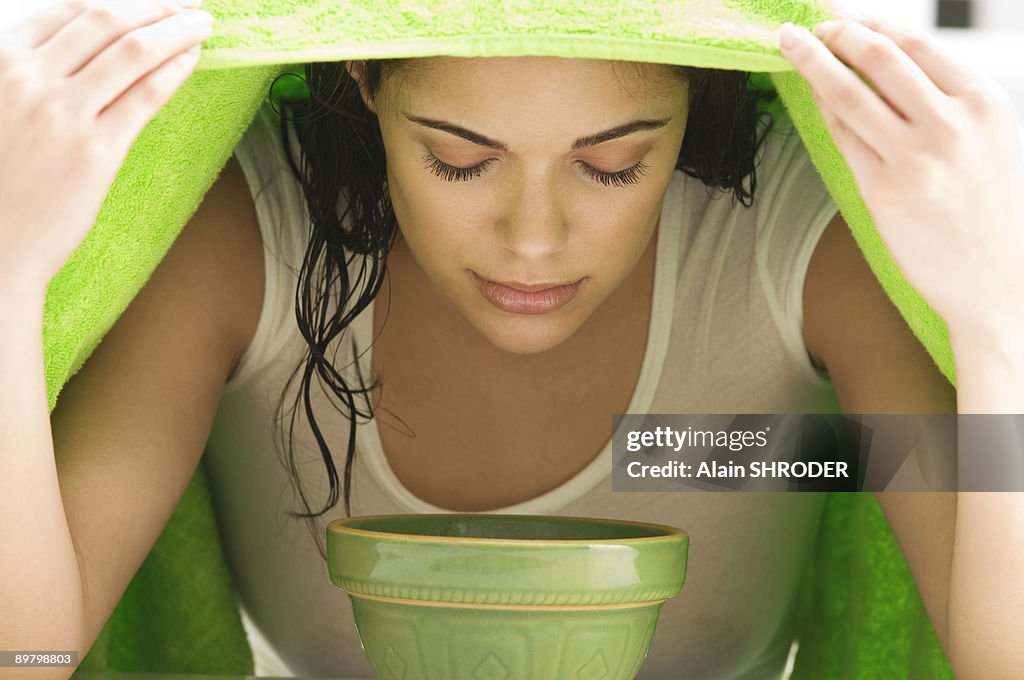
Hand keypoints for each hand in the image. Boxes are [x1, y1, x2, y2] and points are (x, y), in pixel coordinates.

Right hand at [0, 0, 212, 299]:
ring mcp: (63, 114)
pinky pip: (145, 95)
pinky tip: (193, 58)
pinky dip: (175, 69)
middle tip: (187, 4)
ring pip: (132, 51)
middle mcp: (28, 79)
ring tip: (201, 23)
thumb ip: (27, 73)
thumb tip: (73, 51)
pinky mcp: (96, 151)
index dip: (116, 1)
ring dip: (175, 29)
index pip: (66, 11)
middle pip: (104, 20)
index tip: (146, 3)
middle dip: (155, 6)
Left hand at [779, 17, 1023, 344]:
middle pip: (878, 57)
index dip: (872, 24)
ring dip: (813, 61)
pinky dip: (822, 108)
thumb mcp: (988, 138)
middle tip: (812, 28)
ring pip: (849, 93)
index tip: (848, 18)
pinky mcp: (884, 190)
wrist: (997, 278)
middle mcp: (950, 123)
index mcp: (982, 101)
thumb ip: (945, 101)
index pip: (916, 43)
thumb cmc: (989, 208)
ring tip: (791, 45)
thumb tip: (886, 63)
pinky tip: (810, 95)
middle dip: (837, 34)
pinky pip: (843, 136)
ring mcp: (915, 157)